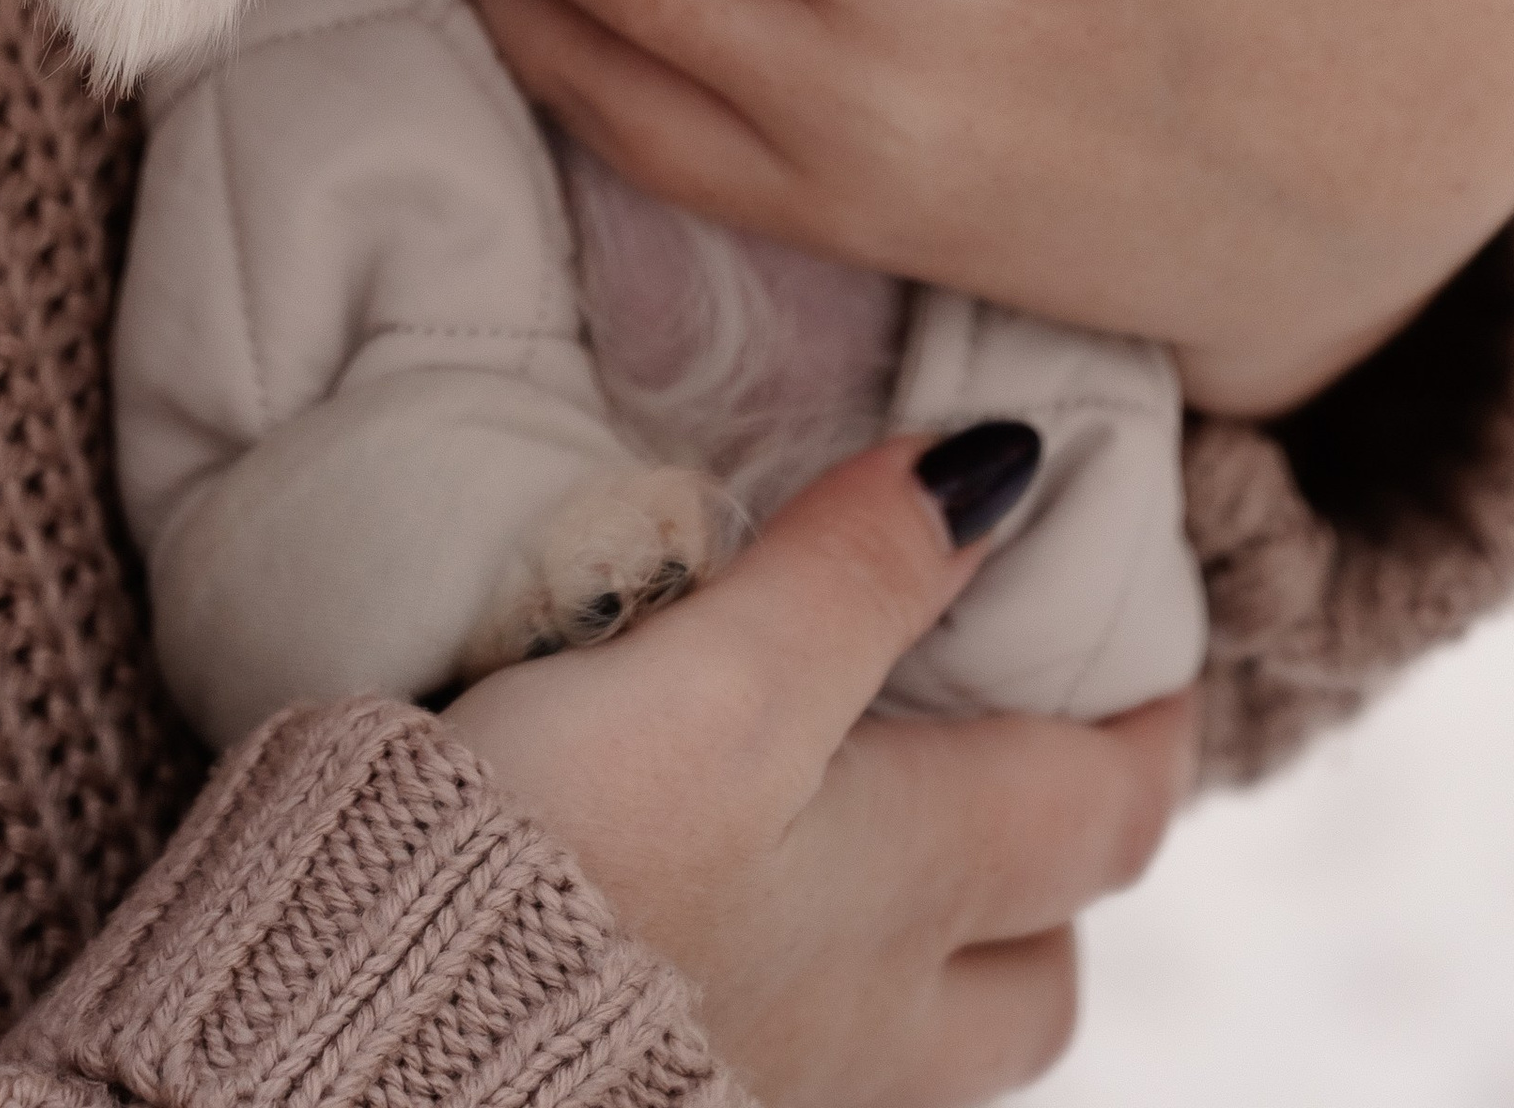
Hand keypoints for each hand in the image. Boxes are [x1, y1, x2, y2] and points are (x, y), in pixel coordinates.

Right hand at [449, 425, 1195, 1107]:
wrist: (363, 1065)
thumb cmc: (556, 865)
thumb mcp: (718, 682)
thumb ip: (858, 572)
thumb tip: (1004, 467)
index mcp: (911, 888)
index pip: (1107, 809)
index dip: (1150, 716)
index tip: (1142, 622)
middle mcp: (873, 1021)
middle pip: (1041, 978)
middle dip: (1060, 872)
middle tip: (1017, 748)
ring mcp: (775, 1093)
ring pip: (929, 1044)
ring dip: (943, 952)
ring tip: (872, 838)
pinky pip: (804, 1069)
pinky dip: (812, 995)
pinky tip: (728, 932)